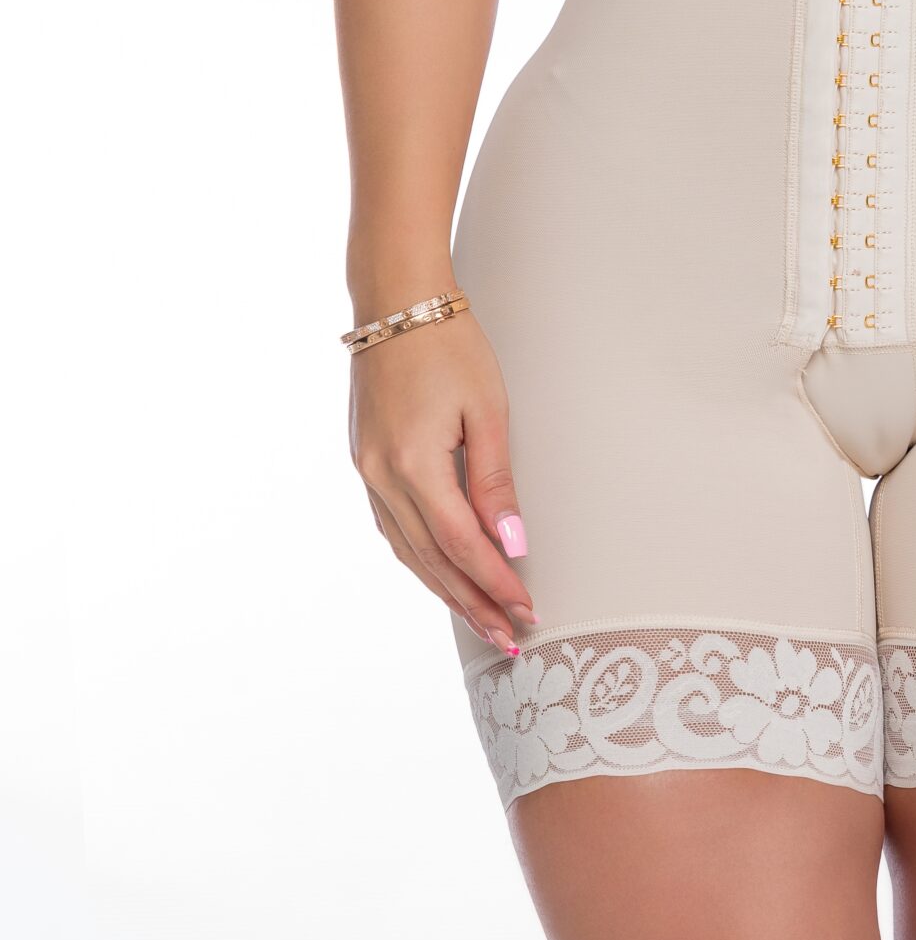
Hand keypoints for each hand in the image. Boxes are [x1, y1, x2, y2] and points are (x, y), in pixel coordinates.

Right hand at [348, 306, 539, 650]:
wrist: (396, 300)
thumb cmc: (450, 344)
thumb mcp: (486, 408)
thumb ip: (496, 481)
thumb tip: (513, 543)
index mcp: (413, 465)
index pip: (463, 545)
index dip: (496, 584)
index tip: (527, 611)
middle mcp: (382, 477)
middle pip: (432, 560)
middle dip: (473, 603)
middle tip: (510, 639)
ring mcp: (367, 471)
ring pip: (407, 551)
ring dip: (444, 588)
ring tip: (480, 619)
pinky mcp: (364, 460)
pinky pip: (392, 527)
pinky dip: (419, 557)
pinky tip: (440, 572)